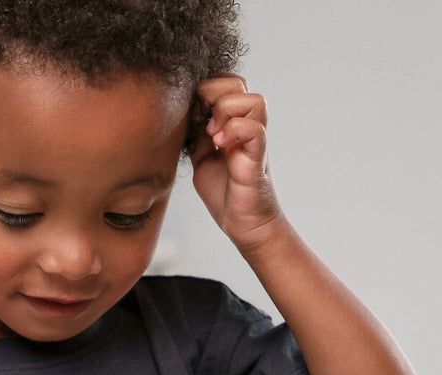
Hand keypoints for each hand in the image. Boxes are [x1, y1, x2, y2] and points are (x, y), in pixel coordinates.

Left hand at [190, 74, 287, 252]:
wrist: (242, 224)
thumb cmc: (224, 194)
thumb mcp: (201, 160)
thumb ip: (196, 137)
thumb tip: (183, 116)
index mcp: (233, 124)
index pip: (226, 84)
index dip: (208, 88)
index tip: (193, 111)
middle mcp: (247, 126)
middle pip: (239, 83)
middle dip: (215, 92)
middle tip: (202, 119)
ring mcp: (255, 140)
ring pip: (254, 100)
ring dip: (227, 110)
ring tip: (212, 134)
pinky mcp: (257, 157)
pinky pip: (254, 129)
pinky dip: (234, 130)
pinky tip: (220, 145)